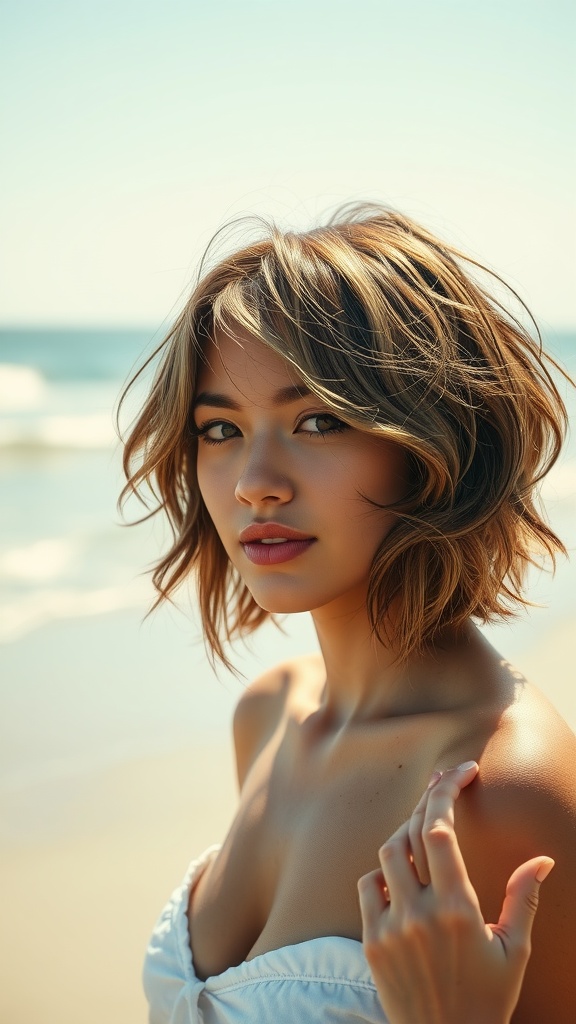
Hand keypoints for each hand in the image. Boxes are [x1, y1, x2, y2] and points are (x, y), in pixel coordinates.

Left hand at [357, 762, 553, 1023]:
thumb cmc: (487, 999)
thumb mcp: (514, 951)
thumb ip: (524, 899)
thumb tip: (543, 860)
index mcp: (458, 910)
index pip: (440, 831)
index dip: (447, 792)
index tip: (463, 772)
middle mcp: (419, 913)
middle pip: (411, 833)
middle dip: (428, 801)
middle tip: (444, 783)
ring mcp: (390, 927)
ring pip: (386, 855)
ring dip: (406, 834)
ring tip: (426, 827)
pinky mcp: (372, 942)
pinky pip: (368, 887)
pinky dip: (384, 873)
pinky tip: (403, 873)